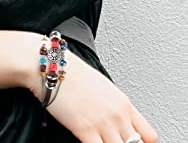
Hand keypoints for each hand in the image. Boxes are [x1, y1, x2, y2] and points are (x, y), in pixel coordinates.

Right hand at [29, 51, 157, 142]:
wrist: (50, 65)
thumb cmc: (70, 71)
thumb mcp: (101, 85)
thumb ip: (112, 105)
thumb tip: (115, 120)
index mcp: (123, 102)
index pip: (149, 135)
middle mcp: (117, 113)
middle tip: (111, 141)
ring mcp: (103, 123)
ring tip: (99, 141)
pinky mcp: (85, 129)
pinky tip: (87, 142)